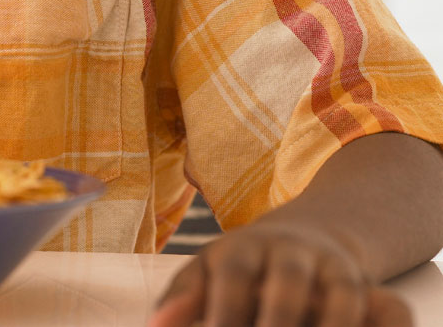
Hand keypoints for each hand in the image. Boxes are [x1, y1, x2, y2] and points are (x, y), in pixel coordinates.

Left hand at [149, 221, 412, 326]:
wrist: (299, 238)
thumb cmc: (236, 271)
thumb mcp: (204, 276)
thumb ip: (181, 301)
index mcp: (240, 248)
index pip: (234, 275)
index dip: (227, 311)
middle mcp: (287, 251)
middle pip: (286, 283)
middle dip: (277, 320)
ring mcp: (327, 266)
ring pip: (336, 294)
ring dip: (328, 325)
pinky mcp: (361, 284)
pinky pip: (374, 308)